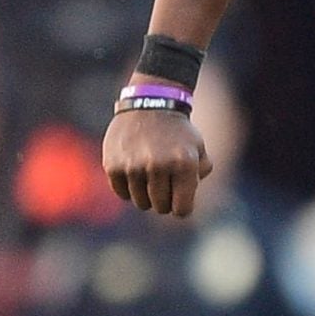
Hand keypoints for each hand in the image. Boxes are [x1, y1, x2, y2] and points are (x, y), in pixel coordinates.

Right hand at [102, 102, 210, 217]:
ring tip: (149, 174)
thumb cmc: (177, 132)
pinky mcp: (113, 165)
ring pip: (141, 203)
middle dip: (165, 199)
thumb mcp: (198, 148)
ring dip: (146, 194)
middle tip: (164, 182)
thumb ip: (201, 175)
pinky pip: (122, 194)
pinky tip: (134, 171)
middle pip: (161, 208)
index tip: (179, 197)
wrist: (149, 104)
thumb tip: (184, 204)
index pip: (182, 210)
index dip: (182, 206)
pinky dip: (128, 187)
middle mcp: (158, 165)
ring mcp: (133, 166)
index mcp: (183, 164)